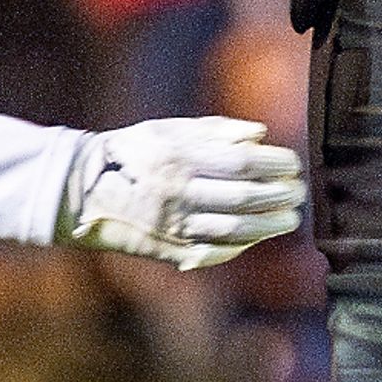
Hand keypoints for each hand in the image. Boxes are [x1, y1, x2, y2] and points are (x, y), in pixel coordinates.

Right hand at [62, 118, 306, 269]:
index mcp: (179, 159)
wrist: (82, 193)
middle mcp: (177, 194)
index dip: (275, 165)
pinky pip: (216, 252)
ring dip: (270, 225)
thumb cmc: (134, 153)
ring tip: (290, 217)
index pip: (242, 163)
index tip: (293, 164)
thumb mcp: (168, 129)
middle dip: (281, 196)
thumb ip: (216, 130)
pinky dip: (243, 245)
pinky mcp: (169, 251)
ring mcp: (173, 226)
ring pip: (235, 230)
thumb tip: (260, 135)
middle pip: (245, 198)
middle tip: (299, 192)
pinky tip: (258, 235)